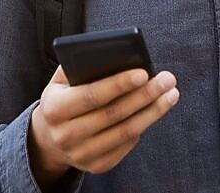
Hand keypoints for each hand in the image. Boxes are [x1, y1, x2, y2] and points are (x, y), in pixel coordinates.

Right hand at [28, 66, 178, 184]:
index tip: (144, 73)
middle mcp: (65, 135)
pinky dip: (143, 126)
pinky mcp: (96, 166)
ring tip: (170, 94)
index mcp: (54, 109)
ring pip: (125, 132)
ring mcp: (81, 154)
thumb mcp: (60, 81)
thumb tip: (113, 53)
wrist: (48, 138)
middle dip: (145, 95)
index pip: (91, 96)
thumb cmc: (62, 99)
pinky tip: (155, 110)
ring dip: (153, 112)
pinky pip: (126, 145)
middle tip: (167, 80)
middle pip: (114, 114)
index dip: (118, 84)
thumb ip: (79, 65)